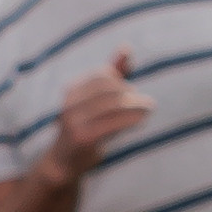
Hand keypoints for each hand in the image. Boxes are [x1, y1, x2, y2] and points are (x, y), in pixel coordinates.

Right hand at [40, 48, 150, 185]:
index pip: (101, 76)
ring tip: (148, 108)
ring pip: (112, 105)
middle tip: (145, 103)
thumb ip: (111, 75)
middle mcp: (70, 104)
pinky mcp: (83, 138)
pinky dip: (131, 118)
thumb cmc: (83, 128)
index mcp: (71, 91)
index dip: (120, 80)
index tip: (132, 92)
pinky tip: (142, 119)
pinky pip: (112, 123)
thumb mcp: (94, 100)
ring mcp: (74, 122)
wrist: (63, 164)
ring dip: (135, 105)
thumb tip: (126, 47)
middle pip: (108, 89)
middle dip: (129, 93)